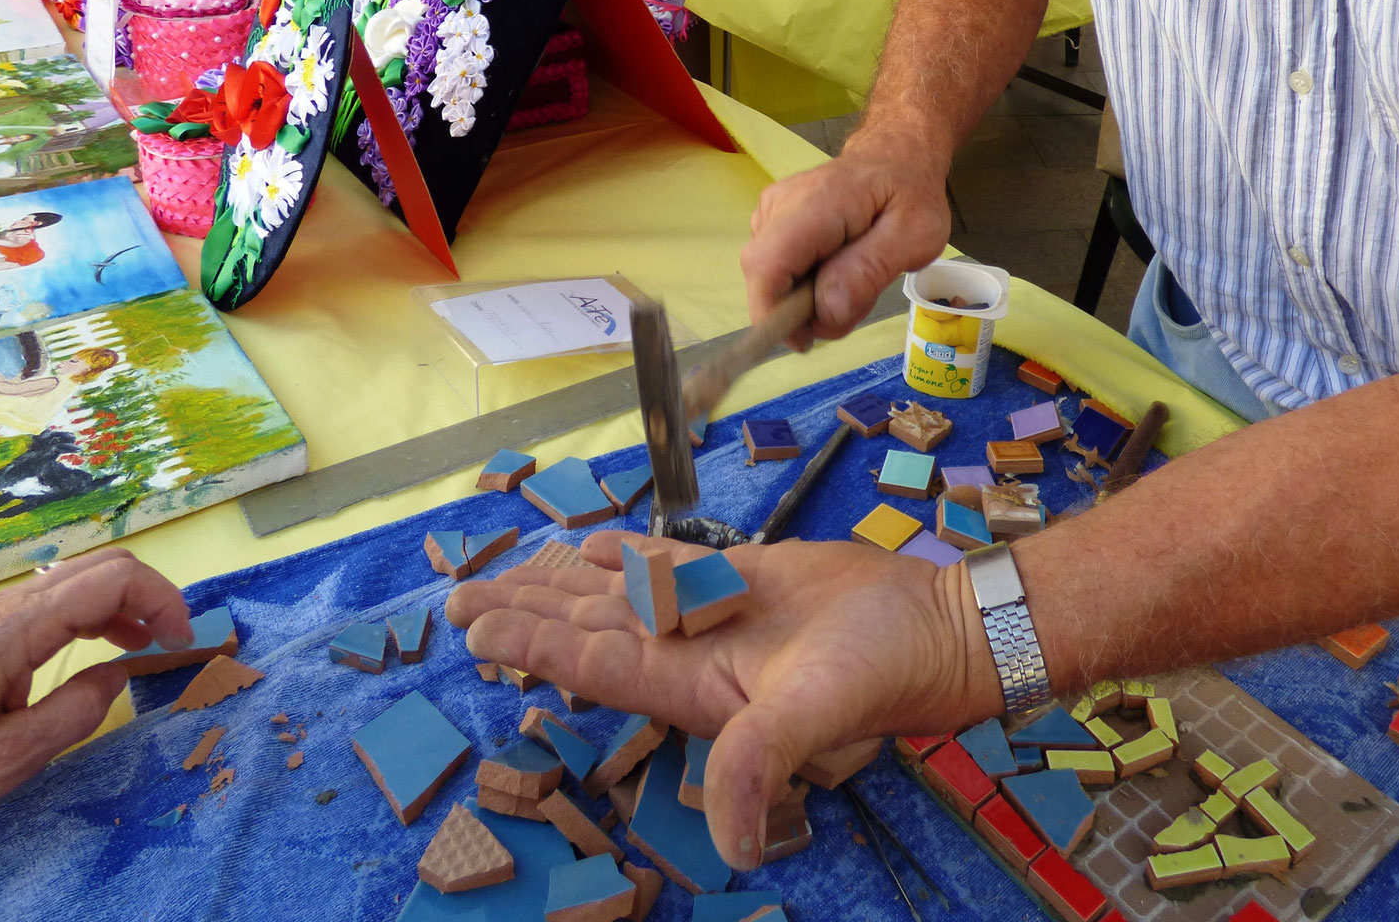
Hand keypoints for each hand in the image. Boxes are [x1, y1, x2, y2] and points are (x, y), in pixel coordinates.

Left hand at [450, 531, 1000, 868]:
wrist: (941, 627)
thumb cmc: (886, 667)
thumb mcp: (818, 714)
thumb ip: (764, 763)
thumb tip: (735, 851)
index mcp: (696, 689)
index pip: (595, 664)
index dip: (534, 646)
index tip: (477, 628)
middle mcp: (692, 655)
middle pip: (589, 629)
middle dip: (524, 614)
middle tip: (458, 598)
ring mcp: (714, 615)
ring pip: (616, 595)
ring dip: (557, 584)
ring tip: (501, 573)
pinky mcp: (742, 578)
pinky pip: (665, 564)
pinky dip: (620, 553)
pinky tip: (583, 546)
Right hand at [741, 137, 950, 345]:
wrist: (895, 155)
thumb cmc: (910, 193)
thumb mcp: (914, 234)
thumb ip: (870, 269)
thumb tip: (827, 310)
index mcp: (816, 203)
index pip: (766, 265)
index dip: (773, 313)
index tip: (805, 341)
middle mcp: (779, 204)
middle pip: (765, 278)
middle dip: (803, 310)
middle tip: (855, 304)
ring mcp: (770, 211)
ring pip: (771, 278)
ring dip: (809, 299)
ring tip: (857, 280)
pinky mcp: (770, 221)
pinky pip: (778, 269)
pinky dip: (806, 284)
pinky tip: (839, 269)